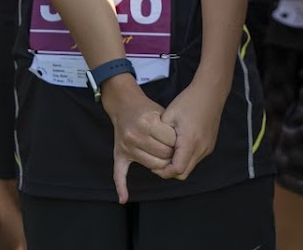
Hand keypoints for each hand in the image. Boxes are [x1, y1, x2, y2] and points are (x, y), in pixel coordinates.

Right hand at [101, 76, 176, 203]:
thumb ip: (171, 130)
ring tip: (165, 156)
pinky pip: (119, 174)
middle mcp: (135, 135)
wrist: (124, 104)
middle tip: (175, 150)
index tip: (181, 141)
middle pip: (163, 155)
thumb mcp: (162, 112)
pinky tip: (124, 199)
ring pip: (152, 166)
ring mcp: (126, 146)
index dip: (180, 143)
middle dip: (173, 154)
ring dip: (162, 164)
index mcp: (148, 123)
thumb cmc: (147, 109)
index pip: (172, 142)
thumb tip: (183, 151)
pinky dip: (121, 188)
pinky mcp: (119, 154)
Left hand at [158, 80, 225, 182]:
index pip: (176, 169)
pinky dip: (185, 158)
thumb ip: (161, 135)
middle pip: (183, 173)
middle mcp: (201, 149)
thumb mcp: (169, 116)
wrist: (210, 92)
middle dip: (169, 171)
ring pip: (190, 167)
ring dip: (178, 164)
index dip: (163, 172)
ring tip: (166, 152)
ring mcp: (207, 148)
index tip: (153, 165)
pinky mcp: (210, 145)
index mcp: (190, 142)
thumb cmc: (188, 101)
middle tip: (157, 161)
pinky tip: (178, 146)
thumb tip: (154, 150)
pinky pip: (195, 159)